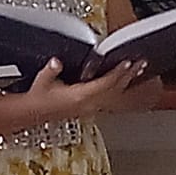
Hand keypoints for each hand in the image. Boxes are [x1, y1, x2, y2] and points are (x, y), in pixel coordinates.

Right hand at [22, 57, 146, 118]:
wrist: (34, 113)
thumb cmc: (39, 98)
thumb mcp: (42, 81)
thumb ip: (51, 70)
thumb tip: (57, 62)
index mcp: (80, 97)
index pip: (105, 84)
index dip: (117, 73)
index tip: (127, 62)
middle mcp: (89, 104)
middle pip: (115, 89)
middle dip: (128, 75)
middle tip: (141, 63)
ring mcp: (91, 107)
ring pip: (115, 94)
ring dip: (127, 82)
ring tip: (138, 70)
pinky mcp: (90, 107)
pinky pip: (110, 98)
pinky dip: (119, 88)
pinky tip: (124, 82)